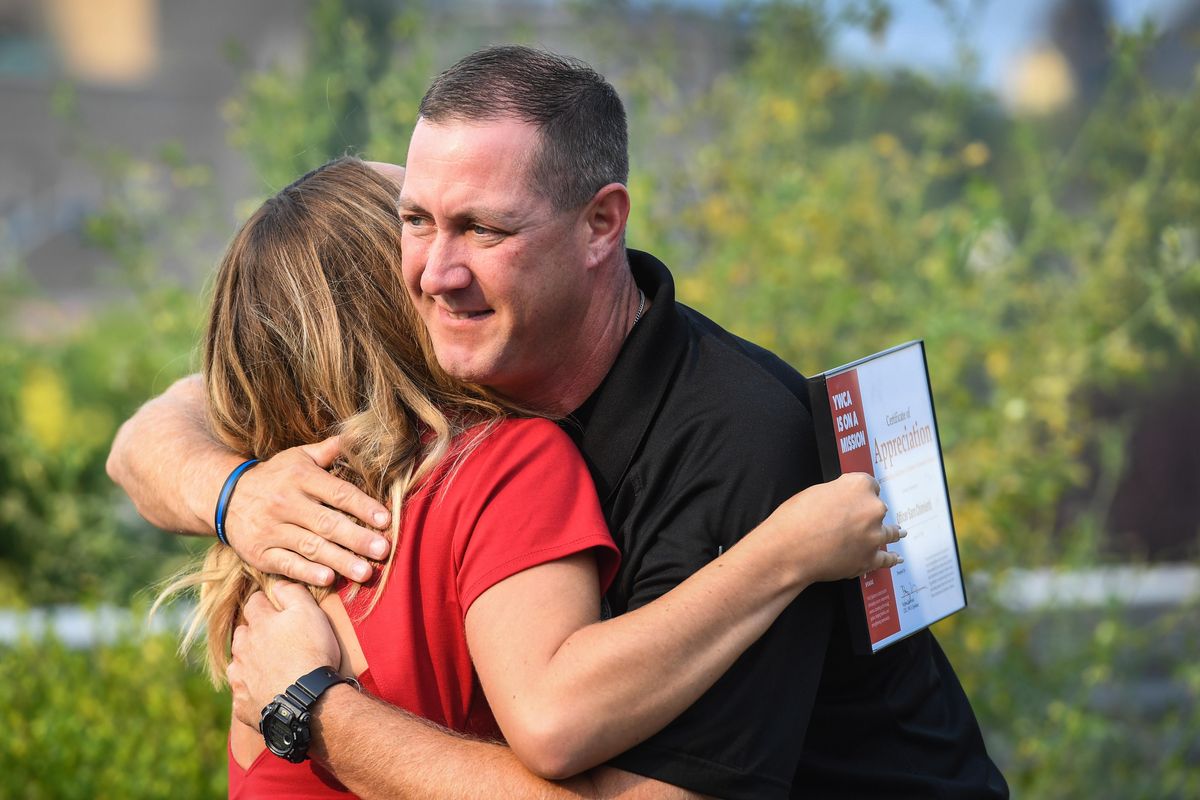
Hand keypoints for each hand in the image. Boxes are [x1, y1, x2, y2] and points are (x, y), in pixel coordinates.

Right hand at [224, 437, 391, 585]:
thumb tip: (357, 436)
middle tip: (383, 550)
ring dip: (340, 560)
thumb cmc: (274, 477)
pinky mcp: (259, 553)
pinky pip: (286, 564)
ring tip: (365, 572)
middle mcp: (286, 503)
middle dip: (357, 538)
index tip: (386, 520)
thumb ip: (328, 451)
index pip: (338, 493)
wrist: (224, 497)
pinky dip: (307, 572)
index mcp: (301, 477)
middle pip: (327, 523)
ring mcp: (271, 529)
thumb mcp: (297, 457)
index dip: (363, 507)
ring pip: (310, 546)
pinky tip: (328, 579)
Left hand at [227, 583, 340, 727]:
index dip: (264, 603)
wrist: (307, 701)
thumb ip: (292, 593)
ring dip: (249, 660)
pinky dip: (251, 689)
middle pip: (242, 633)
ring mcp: (240, 676)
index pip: (254, 603)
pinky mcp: (242, 703)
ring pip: (238, 662)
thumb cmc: (312, 653)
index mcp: (259, 624)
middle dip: (253, 632)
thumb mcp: (310, 613)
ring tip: (269, 666)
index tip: (274, 607)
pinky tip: (266, 691)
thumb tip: (277, 583)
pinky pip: (242, 692)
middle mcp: (243, 648)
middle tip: (273, 638)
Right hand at [765, 472, 902, 584]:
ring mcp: (874, 535)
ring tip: (899, 533)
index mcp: (859, 486)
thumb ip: (837, 494)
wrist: (788, 551)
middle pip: (878, 508)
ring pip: (889, 531)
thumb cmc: (794, 520)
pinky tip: (895, 557)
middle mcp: (872, 508)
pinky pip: (886, 558)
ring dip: (892, 532)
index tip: (858, 498)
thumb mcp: (815, 493)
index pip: (870, 484)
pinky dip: (891, 558)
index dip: (861, 492)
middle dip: (868, 513)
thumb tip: (844, 502)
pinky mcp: (870, 559)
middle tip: (853, 520)